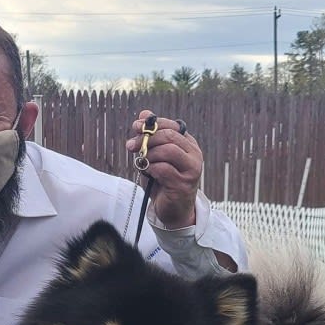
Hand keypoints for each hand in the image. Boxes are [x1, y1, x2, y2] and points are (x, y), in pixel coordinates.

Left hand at [126, 110, 202, 228]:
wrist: (172, 210)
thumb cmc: (163, 182)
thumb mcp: (154, 156)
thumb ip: (150, 137)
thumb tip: (143, 113)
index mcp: (188, 143)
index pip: (171, 125)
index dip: (152, 124)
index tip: (135, 127)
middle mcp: (194, 154)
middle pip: (169, 136)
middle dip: (147, 138)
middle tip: (131, 146)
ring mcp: (191, 169)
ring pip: (168, 150)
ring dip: (149, 155)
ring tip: (143, 163)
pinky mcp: (184, 184)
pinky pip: (163, 169)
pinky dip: (151, 169)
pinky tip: (149, 173)